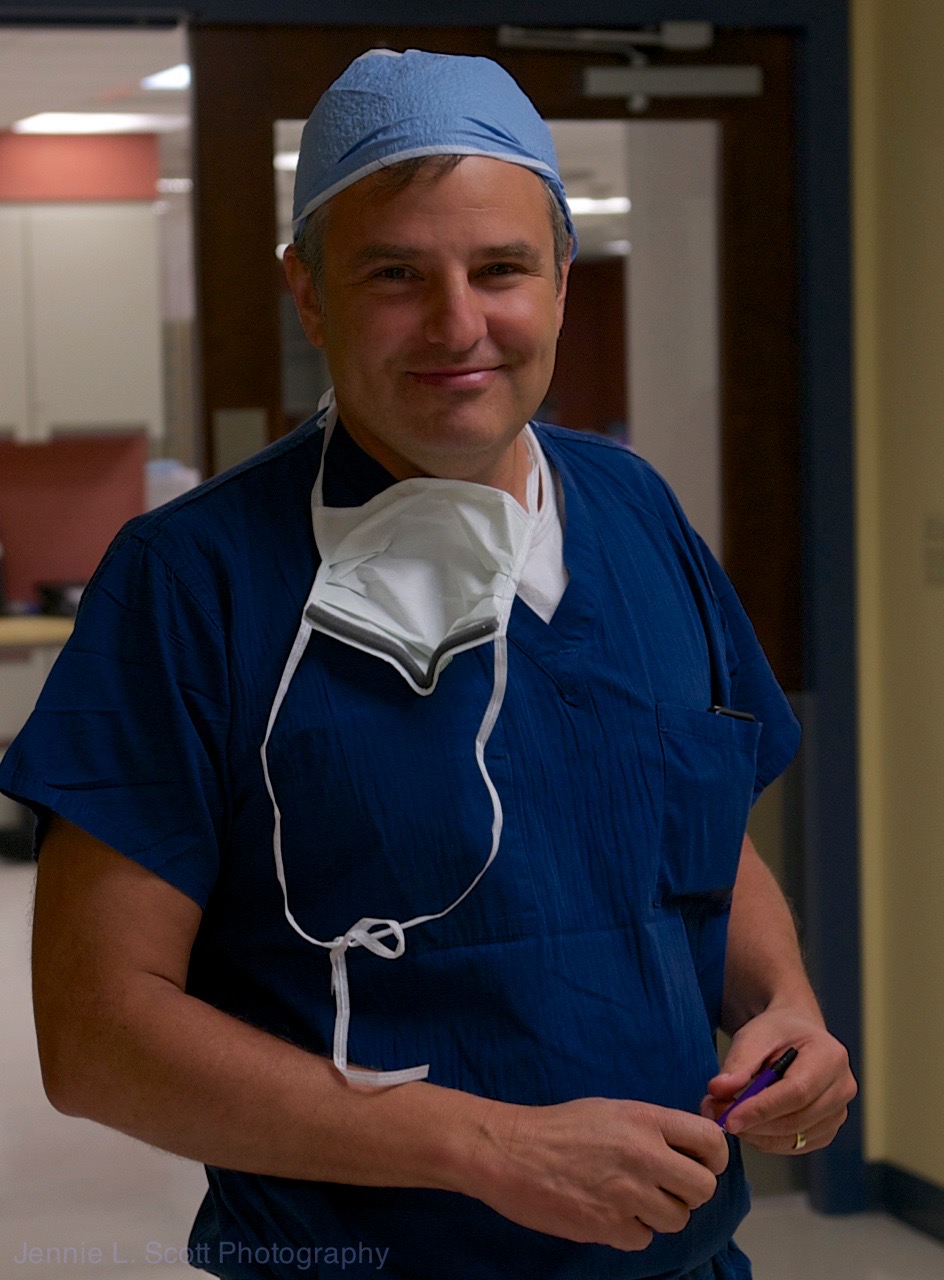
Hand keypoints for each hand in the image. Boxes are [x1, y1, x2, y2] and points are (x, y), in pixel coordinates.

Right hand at [466, 1097, 728, 1251]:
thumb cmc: (558, 1127)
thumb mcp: (611, 1111)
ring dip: (659, 1214)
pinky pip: (643, 1239)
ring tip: (631, 1199)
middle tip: (664, 1187)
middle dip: (688, 1192)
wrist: (509, 1150)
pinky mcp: (607, 1225)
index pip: (711, 1141)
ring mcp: (626, 1193)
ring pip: (676, 1219)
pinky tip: (608, 1213)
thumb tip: (686, 1151)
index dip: (713, 1158)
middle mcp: (643, 1155)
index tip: (700, 1163)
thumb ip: (651, 1129)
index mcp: (645, 1120)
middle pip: (703, 1189)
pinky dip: (630, 1231)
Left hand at [700, 1008, 856, 1154]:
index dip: (762, 1109)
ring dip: (756, 1134)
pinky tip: (747, 1123)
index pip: (797, 1092)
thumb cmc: (778, 1031)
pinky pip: (795, 1145)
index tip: (729, 1119)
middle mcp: (842, 1088)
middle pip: (797, 1119)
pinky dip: (767, 1140)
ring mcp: (838, 1113)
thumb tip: (718, 1090)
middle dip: (753, 1123)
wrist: (797, 1035)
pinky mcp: (827, 1130)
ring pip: (794, 1137)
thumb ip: (738, 1062)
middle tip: (716, 1115)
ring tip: (726, 1115)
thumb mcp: (755, 1034)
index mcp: (830, 1057)